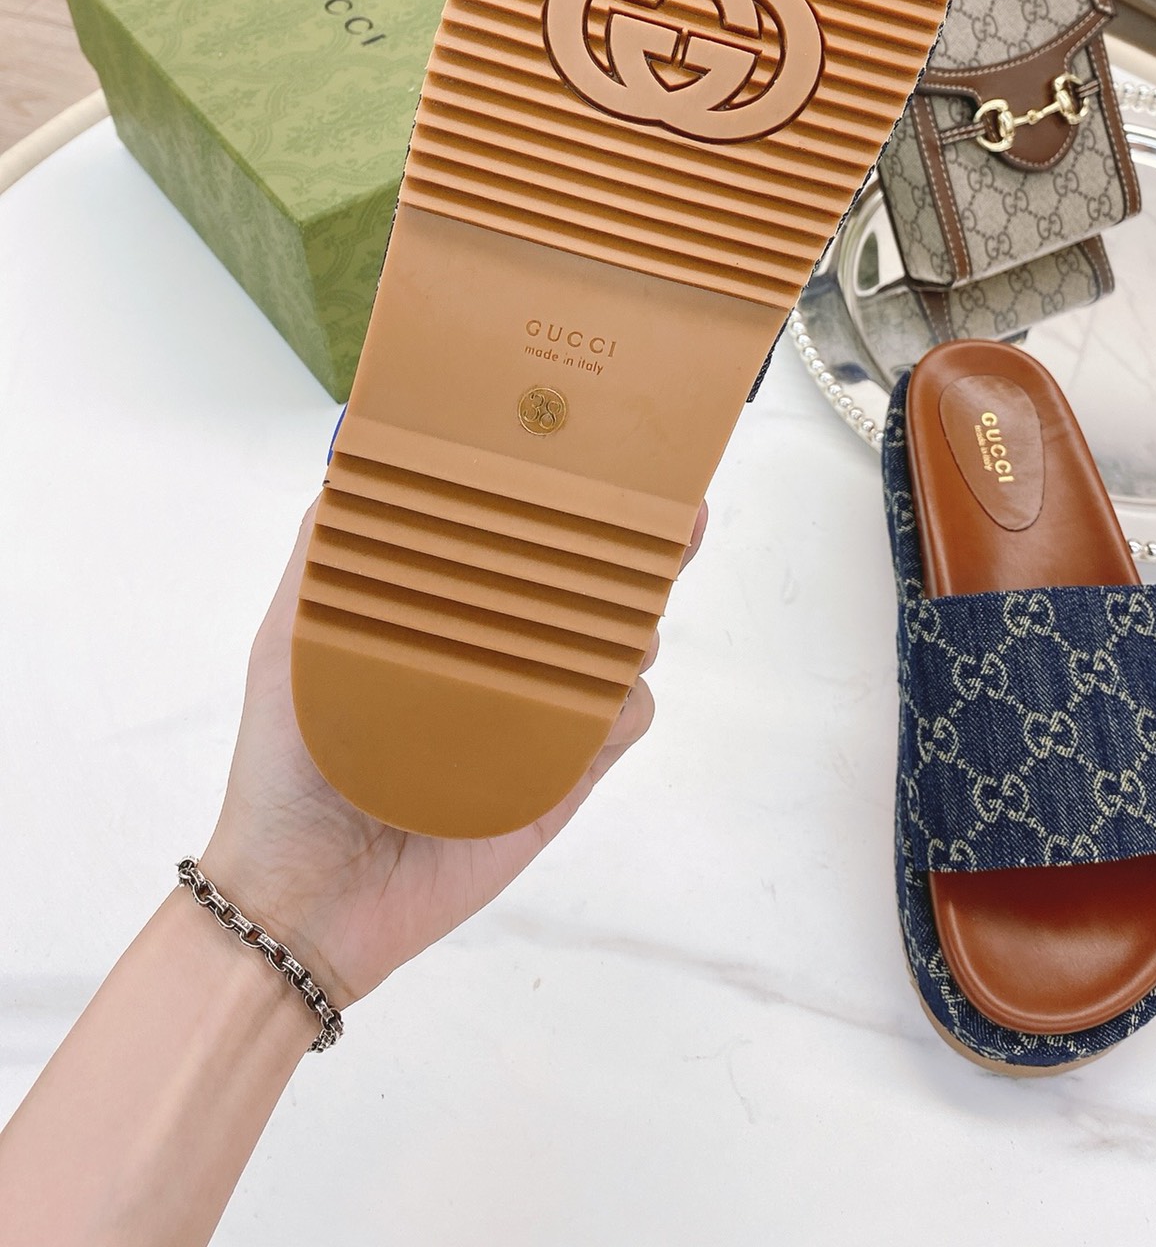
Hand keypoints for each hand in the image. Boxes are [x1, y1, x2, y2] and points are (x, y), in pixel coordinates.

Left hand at [202, 497, 705, 1008]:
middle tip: (671, 512)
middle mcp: (503, 659)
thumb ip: (316, 556)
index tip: (595, 453)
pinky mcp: (565, 778)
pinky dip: (626, 701)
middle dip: (643, 544)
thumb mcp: (285, 643)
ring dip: (639, 619)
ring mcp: (540, 719)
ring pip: (624, 647)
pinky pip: (624, 723)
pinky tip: (602, 698)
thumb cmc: (284, 770)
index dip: (564, 499)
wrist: (304, 901)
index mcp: (448, 618)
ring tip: (630, 611)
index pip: (520, 544)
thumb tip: (352, 460)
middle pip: (593, 587)